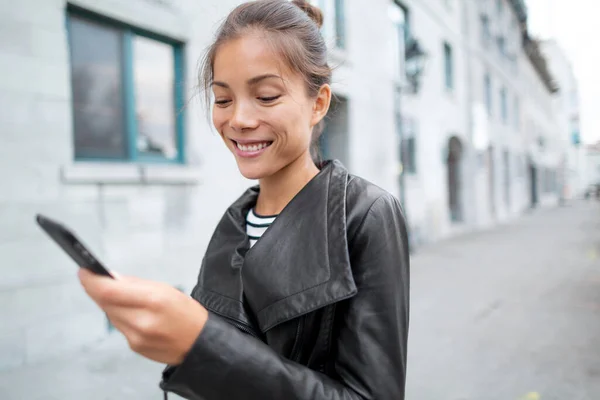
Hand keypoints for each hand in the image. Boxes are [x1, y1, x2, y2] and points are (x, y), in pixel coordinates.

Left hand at [78, 268, 207, 364]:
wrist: (200, 344)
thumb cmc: (186, 312)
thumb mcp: (166, 289)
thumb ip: (136, 284)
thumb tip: (110, 277)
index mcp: (152, 300)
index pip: (108, 291)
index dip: (91, 281)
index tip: (84, 271)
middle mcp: (141, 321)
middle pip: (105, 303)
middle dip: (100, 290)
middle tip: (98, 279)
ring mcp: (136, 337)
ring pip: (110, 314)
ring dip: (111, 303)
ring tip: (124, 297)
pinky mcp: (134, 346)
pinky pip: (119, 326)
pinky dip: (121, 316)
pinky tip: (134, 314)